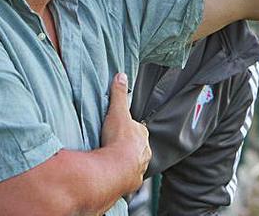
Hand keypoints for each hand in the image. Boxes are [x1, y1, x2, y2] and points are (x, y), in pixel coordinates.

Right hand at [100, 73, 150, 192]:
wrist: (116, 169)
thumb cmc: (118, 140)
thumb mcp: (117, 112)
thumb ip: (119, 95)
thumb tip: (121, 76)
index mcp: (142, 135)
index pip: (138, 129)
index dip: (130, 128)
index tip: (121, 128)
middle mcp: (144, 152)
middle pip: (138, 147)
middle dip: (129, 146)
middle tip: (115, 145)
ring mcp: (139, 168)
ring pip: (135, 163)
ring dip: (126, 162)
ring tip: (114, 161)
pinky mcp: (131, 181)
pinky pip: (127, 177)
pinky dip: (122, 176)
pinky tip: (114, 174)